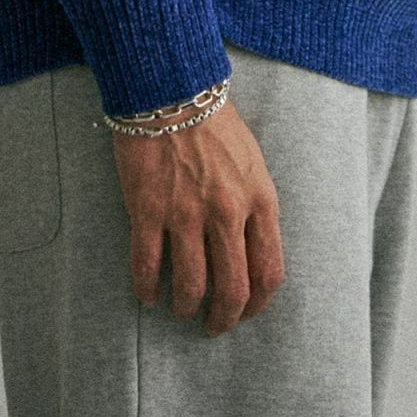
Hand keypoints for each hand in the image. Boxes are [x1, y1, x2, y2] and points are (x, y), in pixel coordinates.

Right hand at [111, 98, 285, 335]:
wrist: (172, 91)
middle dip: (224, 318)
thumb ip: (255, 206)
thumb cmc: (214, 125)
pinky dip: (147, 289)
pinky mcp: (150, 209)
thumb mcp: (253, 163)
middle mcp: (227, 212)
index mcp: (259, 200)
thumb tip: (251, 250)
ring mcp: (187, 213)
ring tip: (181, 310)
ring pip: (192, 285)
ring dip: (186, 307)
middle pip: (233, 289)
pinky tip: (147, 295)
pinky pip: (148, 266)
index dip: (258, 303)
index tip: (246, 312)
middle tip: (214, 325)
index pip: (269, 271)